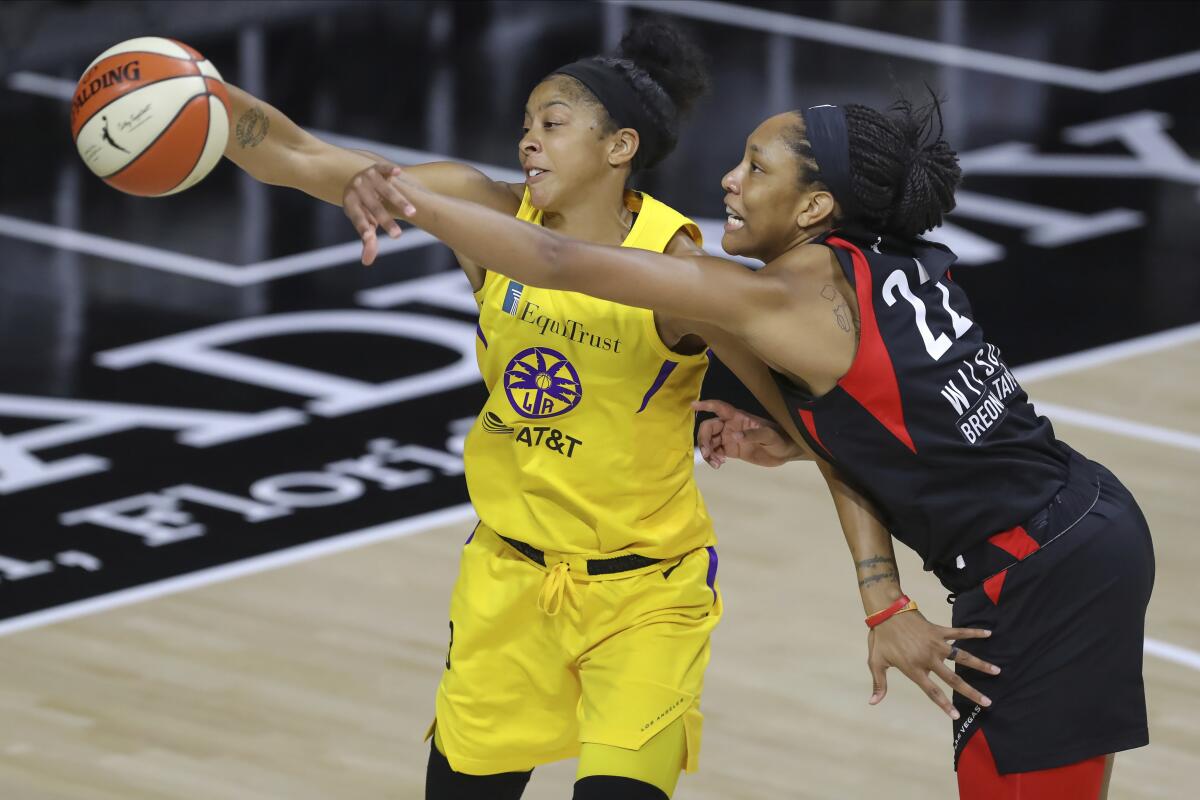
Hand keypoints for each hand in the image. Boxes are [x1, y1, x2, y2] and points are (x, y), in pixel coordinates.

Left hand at [343, 163, 419, 265]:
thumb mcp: (365, 223)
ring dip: (399, 201)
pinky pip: (384, 168)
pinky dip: (390, 170)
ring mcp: (367, 177)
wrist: (361, 180)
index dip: (364, 229)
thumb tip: (367, 262)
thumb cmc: (365, 208)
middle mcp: (357, 189)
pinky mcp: (377, 168)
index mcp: (351, 204)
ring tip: (412, 214)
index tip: (370, 238)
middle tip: (398, 236)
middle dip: (386, 221)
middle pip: (374, 207)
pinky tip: (398, 172)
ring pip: (385, 190)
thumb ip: (368, 241)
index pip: (358, 219)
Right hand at [692, 399, 798, 467]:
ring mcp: (729, 438)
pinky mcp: (731, 450)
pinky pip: (715, 452)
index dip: (706, 405)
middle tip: (709, 453)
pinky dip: (713, 458)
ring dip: (708, 452)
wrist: (785, 453)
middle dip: (704, 439)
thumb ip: (752, 434)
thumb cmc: (780, 439)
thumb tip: (733, 436)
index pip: (720, 408)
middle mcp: (731, 426)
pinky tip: (719, 465)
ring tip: (717, 463)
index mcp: (739, 418)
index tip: (693, 405)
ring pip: (710, 441)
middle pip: (709, 427)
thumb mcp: (769, 435)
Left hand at [866, 610, 1000, 718]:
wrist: (886, 612)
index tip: (956, 716)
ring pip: (962, 656)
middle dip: (972, 692)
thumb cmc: (881, 638)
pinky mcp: (938, 630)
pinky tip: (988, 633)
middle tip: (988, 702)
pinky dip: (974, 633)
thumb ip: (879, 683)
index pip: (932, 691)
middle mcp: (929, 658)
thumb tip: (872, 703)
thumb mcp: (876, 662)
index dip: (944, 705)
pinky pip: (959, 632)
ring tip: (997, 671)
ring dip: (980, 664)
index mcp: (914, 669)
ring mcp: (936, 644)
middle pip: (954, 679)